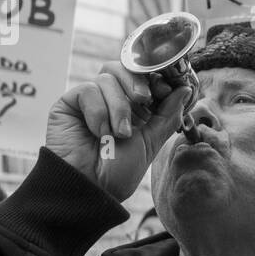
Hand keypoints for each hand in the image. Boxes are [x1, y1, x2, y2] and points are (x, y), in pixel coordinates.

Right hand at [45, 62, 192, 202]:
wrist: (90, 188)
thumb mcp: (151, 142)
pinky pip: (88, 89)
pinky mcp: (69, 103)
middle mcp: (111, 101)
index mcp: (133, 108)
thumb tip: (185, 89)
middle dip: (137, 81)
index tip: (165, 89)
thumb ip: (167, 114)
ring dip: (119, 106)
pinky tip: (98, 132)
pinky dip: (97, 111)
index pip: (143, 78)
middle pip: (124, 68)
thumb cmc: (118, 171)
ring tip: (119, 133)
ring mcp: (90, 101)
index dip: (155, 78)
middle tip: (143, 99)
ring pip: (107, 77)